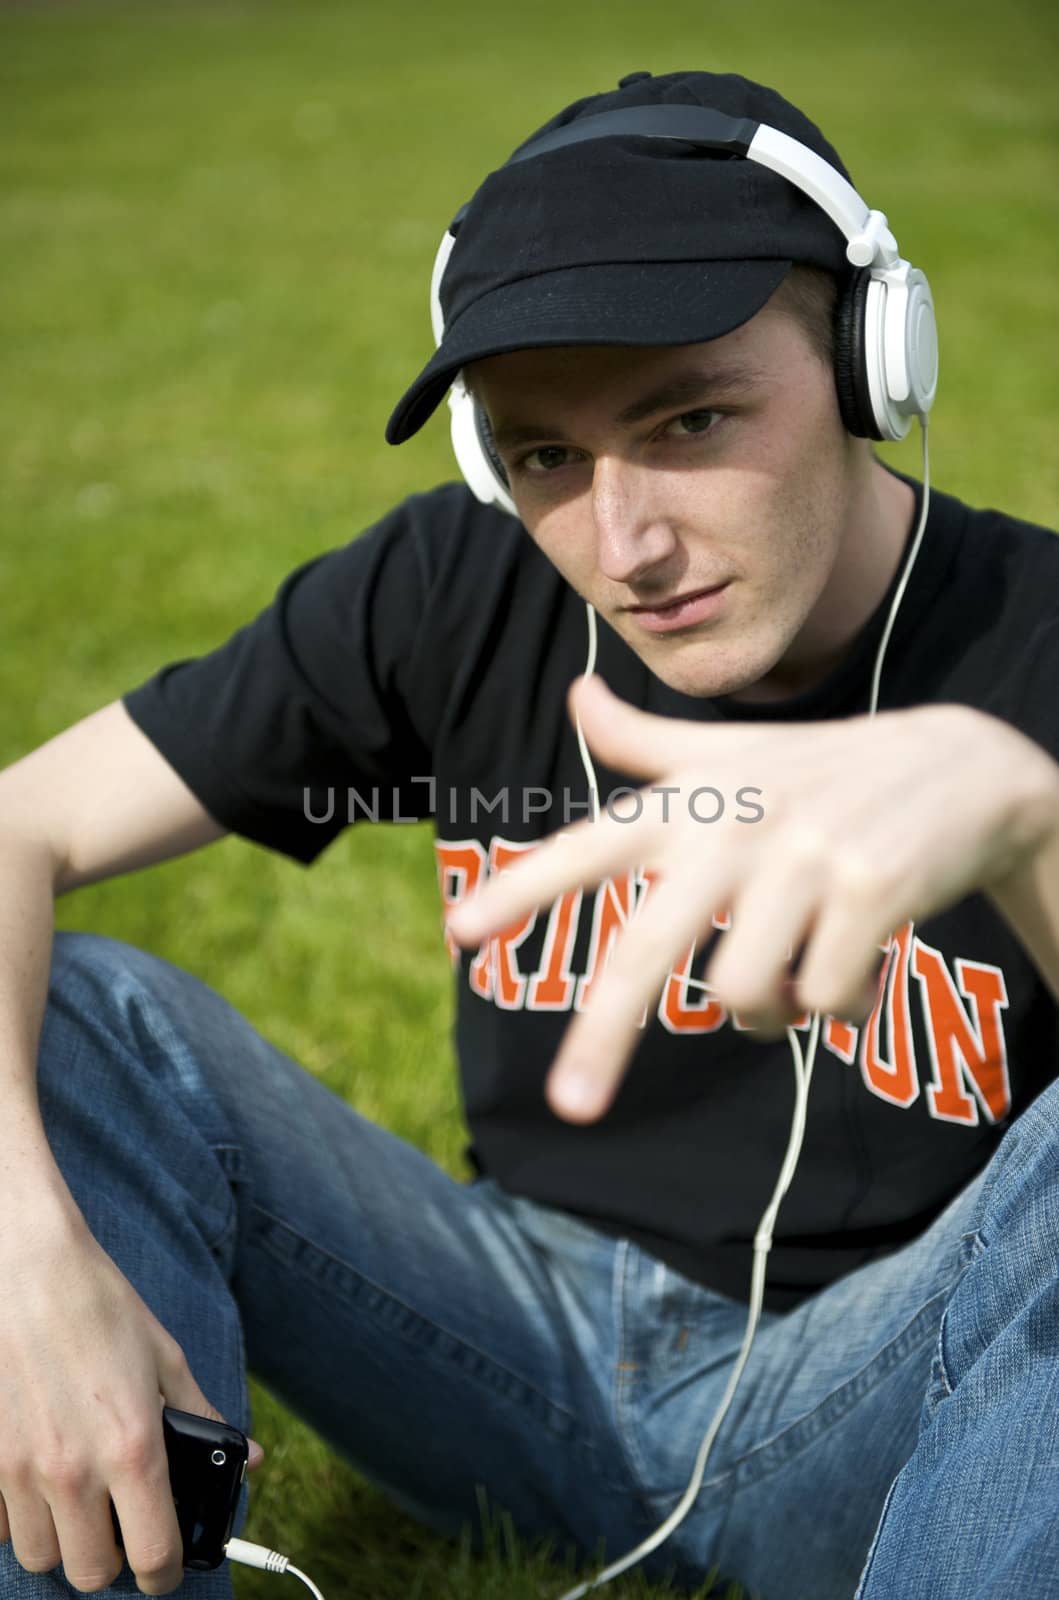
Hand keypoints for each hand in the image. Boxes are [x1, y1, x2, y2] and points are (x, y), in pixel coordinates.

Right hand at [0, 1203, 263, 1594]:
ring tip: (80, 1502)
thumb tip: (246, 1458)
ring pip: (42, 1557)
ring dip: (65, 1540)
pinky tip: (38, 1482)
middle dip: (114, 1558)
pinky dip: (19, 1518)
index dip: (167, 1572)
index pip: (153, 1555)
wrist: (27, 1270)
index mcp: (132, 1447)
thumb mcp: (164, 1357)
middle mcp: (74, 1470)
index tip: (167, 1564)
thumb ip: (203, 1416)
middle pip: (92, 1573)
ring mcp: (20, 1470)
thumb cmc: (100, 1306)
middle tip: (122, 1525)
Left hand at [447, 675, 1057, 1121]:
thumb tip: (575, 694)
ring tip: (795, 966)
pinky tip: (857, 953)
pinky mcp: (870, 894)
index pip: (589, 846)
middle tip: (569, 1109)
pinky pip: (824, 1000)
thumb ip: (644, 742)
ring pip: (743, 995)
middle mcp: (734, 830)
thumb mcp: (729, 753)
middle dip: (603, 1035)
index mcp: (690, 802)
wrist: (961, 767)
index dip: (521, 888)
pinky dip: (834, 1002)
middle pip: (648, 949)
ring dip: (765, 1010)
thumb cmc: (820, 773)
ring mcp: (803, 861)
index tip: (456, 933)